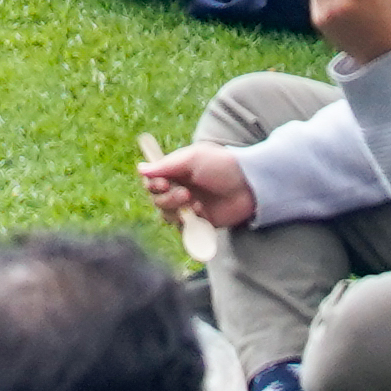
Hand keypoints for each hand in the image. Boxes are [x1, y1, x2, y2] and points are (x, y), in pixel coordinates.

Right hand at [135, 136, 257, 230]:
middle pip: (157, 201)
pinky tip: (203, 214)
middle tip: (185, 194)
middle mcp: (180, 190)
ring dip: (178, 212)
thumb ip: (165, 166)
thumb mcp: (192, 159)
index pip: (152, 182)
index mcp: (176, 172)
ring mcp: (190, 208)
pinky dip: (190, 225)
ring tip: (196, 204)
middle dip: (168, 200)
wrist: (250, 184)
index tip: (163, 184)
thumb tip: (140, 168)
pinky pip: (185, 231)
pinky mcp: (201, 223)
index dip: (153, 185)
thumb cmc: (222, 165)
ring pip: (168, 217)